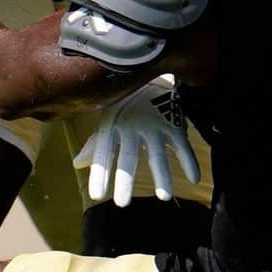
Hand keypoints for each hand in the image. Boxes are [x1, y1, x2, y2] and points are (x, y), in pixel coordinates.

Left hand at [73, 76, 200, 206]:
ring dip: (162, 175)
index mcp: (113, 126)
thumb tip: (77, 164)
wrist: (149, 67)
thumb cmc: (125, 102)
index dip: (100, 173)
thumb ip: (96, 144)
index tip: (97, 196)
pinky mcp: (173, 122)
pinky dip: (189, 160)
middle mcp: (132, 126)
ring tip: (164, 197)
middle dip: (125, 179)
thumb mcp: (108, 119)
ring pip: (158, 153)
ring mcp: (154, 124)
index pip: (104, 153)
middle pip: (129, 157)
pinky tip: (194, 178)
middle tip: (122, 204)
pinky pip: (182, 144)